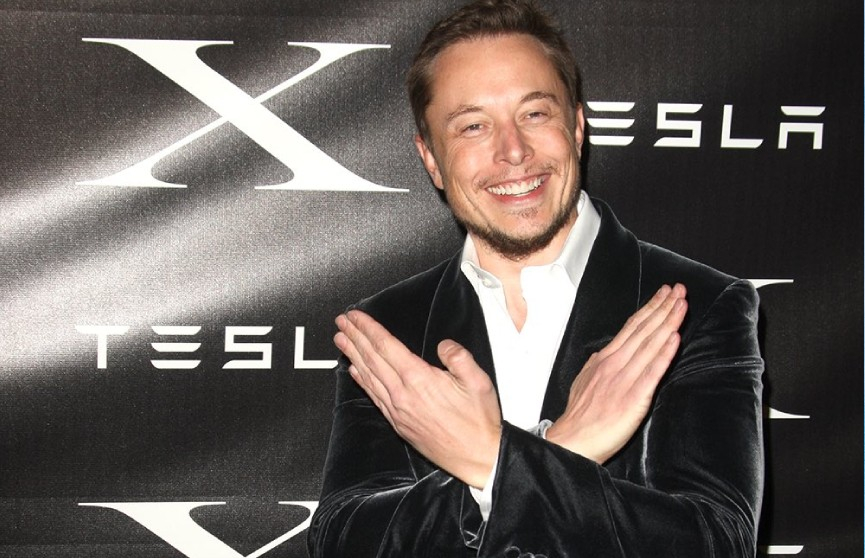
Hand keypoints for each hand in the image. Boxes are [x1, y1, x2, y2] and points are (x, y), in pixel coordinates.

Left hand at [334, 310, 501, 487]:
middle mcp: (403, 394)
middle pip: (371, 359)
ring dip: (352, 356)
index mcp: (419, 379)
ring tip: (341, 341)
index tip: (356, 317)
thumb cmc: (477, 422)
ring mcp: (398, 410)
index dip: (368, 329)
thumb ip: (458, 357)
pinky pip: (374, 396)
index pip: (385, 346)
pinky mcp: (398, 423)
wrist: (476, 457)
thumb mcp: (478, 381)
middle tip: (341, 323)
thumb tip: (444, 345)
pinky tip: (354, 372)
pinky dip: (361, 381)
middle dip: (354, 337)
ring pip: (368, 376)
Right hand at [546, 284, 686, 463]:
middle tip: (679, 289)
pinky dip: (664, 353)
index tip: (664, 294)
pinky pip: (652, 372)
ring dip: (668, 322)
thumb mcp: (583, 380)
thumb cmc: (579, 416)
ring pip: (650, 344)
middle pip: (644, 330)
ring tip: (681, 304)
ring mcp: (625, 379)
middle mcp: (615, 364)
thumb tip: (603, 353)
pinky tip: (674, 338)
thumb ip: (596, 365)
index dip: (650, 308)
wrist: (573, 441)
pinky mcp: (634, 398)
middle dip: (663, 307)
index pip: (632, 327)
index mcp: (605, 359)